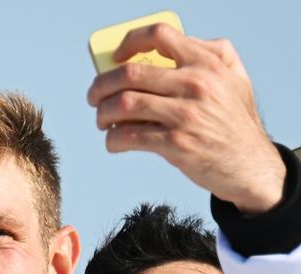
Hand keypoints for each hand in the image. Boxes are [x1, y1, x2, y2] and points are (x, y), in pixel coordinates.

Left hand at [87, 24, 285, 212]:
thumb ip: (213, 53)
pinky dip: (113, 139)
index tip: (116, 57)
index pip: (159, 35)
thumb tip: (173, 45)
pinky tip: (113, 141)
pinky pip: (130, 136)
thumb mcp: (236, 77)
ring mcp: (184, 114)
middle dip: (101, 85)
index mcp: (206, 62)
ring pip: (124, 103)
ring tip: (101, 121)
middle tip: (94, 97)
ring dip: (102, 113)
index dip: (129, 43)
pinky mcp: (176, 144)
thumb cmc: (236, 123)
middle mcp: (195, 83)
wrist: (250, 166)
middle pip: (130, 73)